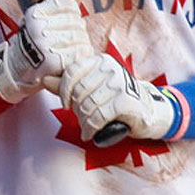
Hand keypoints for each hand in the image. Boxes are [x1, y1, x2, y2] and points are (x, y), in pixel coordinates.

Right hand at [0, 0, 92, 103]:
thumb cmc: (34, 40)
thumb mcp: (44, 17)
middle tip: (67, 40)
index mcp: (36, 13)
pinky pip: (79, 53)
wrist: (18, 68)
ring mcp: (45, 44)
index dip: (73, 15)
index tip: (65, 24)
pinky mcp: (53, 61)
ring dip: (81, 45)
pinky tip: (72, 58)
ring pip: (81, 38)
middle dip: (78, 31)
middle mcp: (39, 27)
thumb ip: (64, 3)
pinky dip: (80, 56)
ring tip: (69, 50)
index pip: (69, 6)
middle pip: (77, 22)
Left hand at [58, 53, 182, 141]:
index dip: (63, 91)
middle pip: (79, 91)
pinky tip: (91, 133)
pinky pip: (99, 116)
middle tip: (81, 119)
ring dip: (83, 122)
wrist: (149, 110)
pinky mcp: (127, 100)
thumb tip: (45, 80)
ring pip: (87, 105)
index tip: (65, 104)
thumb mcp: (93, 88)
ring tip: (86, 128)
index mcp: (100, 60)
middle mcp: (110, 67)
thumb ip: (69, 83)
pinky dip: (91, 128)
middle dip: (76, 110)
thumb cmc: (116, 98)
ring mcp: (120, 82)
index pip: (71, 71)